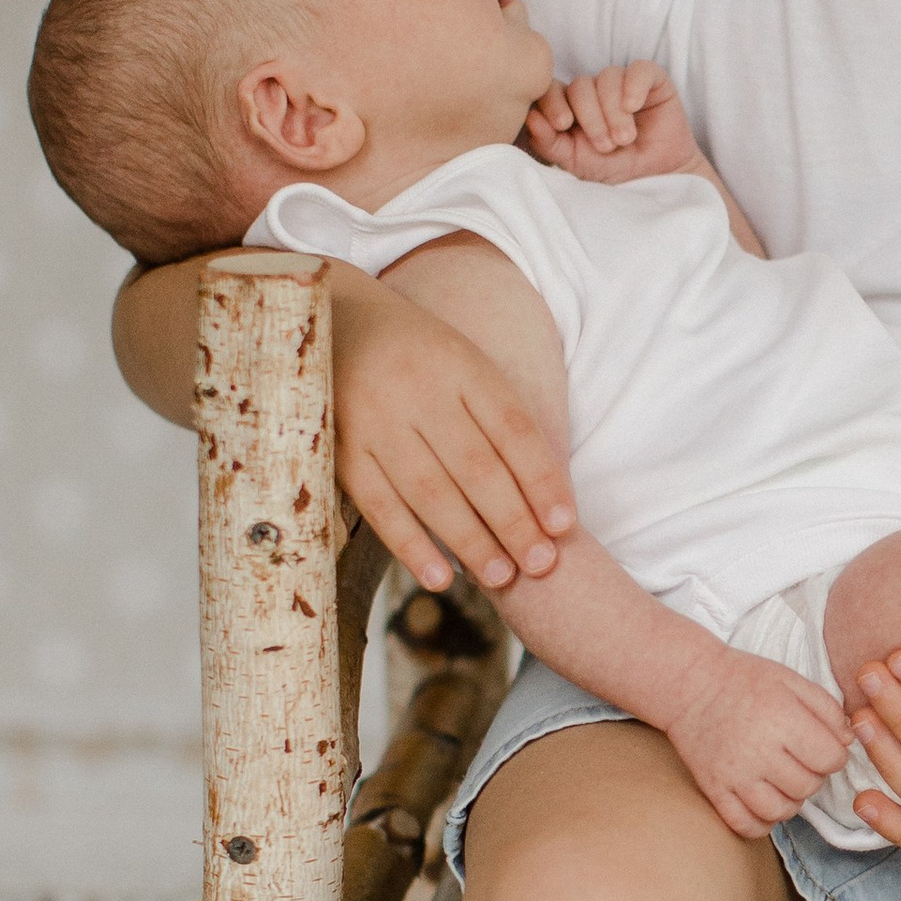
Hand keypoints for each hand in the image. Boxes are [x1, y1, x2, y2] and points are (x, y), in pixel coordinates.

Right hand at [332, 269, 575, 595]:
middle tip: (541, 565)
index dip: (541, 479)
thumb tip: (544, 496)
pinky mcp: (340, 449)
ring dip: (469, 541)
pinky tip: (440, 577)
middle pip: (476, 467)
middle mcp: (419, 389)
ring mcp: (375, 419)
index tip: (564, 525)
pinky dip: (411, 544)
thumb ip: (501, 417)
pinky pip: (379, 505)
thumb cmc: (421, 357)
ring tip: (501, 578)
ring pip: (430, 491)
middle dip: (513, 521)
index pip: (513, 429)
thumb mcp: (466, 365)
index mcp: (462, 365)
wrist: (336, 321)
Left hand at [528, 62, 703, 184]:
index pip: (552, 89)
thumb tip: (530, 118)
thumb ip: (550, 143)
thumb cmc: (615, 169)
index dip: (553, 102)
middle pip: (580, 85)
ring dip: (613, 111)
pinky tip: (634, 108)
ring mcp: (621, 83)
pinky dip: (633, 87)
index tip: (562, 124)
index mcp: (570, 106)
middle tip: (605, 145)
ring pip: (607, 78)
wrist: (659, 178)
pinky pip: (638, 70)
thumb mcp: (577, 162)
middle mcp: (594, 91)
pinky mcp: (651, 80)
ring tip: (624, 139)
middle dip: (590, 116)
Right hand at [663, 650, 852, 841]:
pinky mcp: (713, 789)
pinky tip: (764, 802)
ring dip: (790, 801)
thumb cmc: (745, 679)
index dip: (834, 755)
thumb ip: (827, 709)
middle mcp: (758, 751)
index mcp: (782, 719)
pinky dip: (761, 822)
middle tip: (800, 760)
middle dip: (813, 776)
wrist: (690, 684)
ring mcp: (734, 774)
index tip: (822, 746)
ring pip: (780, 811)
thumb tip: (848, 742)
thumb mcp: (792, 680)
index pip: (830, 759)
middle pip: (808, 786)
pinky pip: (745, 825)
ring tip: (784, 782)